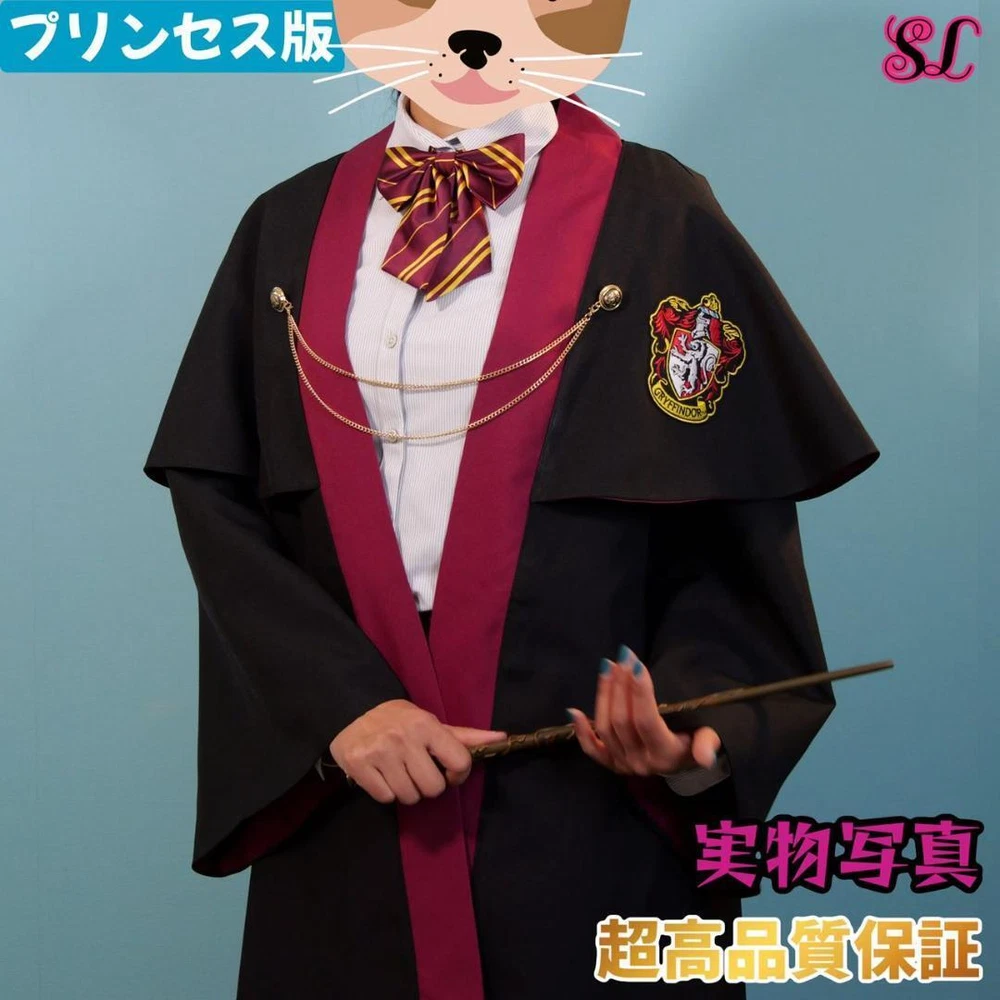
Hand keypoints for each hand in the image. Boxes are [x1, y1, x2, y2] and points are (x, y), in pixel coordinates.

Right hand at [330, 699, 506, 805]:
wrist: (351, 711)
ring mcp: (379, 753)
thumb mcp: (430, 722)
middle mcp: (403, 738)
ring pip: (409, 797)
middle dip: (428, 785)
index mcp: (426, 725)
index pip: (460, 762)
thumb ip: (465, 736)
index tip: (447, 771)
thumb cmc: (398, 719)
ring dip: (407, 791)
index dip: (458, 774)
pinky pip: (386, 798)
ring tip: (399, 772)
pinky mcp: (358, 766)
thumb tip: (502, 738)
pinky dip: (386, 791)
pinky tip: (381, 774)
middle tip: (417, 770)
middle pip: (433, 788)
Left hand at [567, 646, 721, 776]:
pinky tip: (574, 710)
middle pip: (623, 721)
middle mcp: (642, 763)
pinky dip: (581, 732)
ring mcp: (624, 765)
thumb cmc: (695, 741)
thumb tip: (706, 756)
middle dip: (620, 686)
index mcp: (666, 755)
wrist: (682, 764)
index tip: (634, 663)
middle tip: (621, 658)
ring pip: (606, 728)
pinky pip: (591, 750)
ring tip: (608, 667)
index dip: (639, 692)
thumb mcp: (707, 739)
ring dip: (604, 695)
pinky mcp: (611, 764)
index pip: (647, 721)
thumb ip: (708, 743)